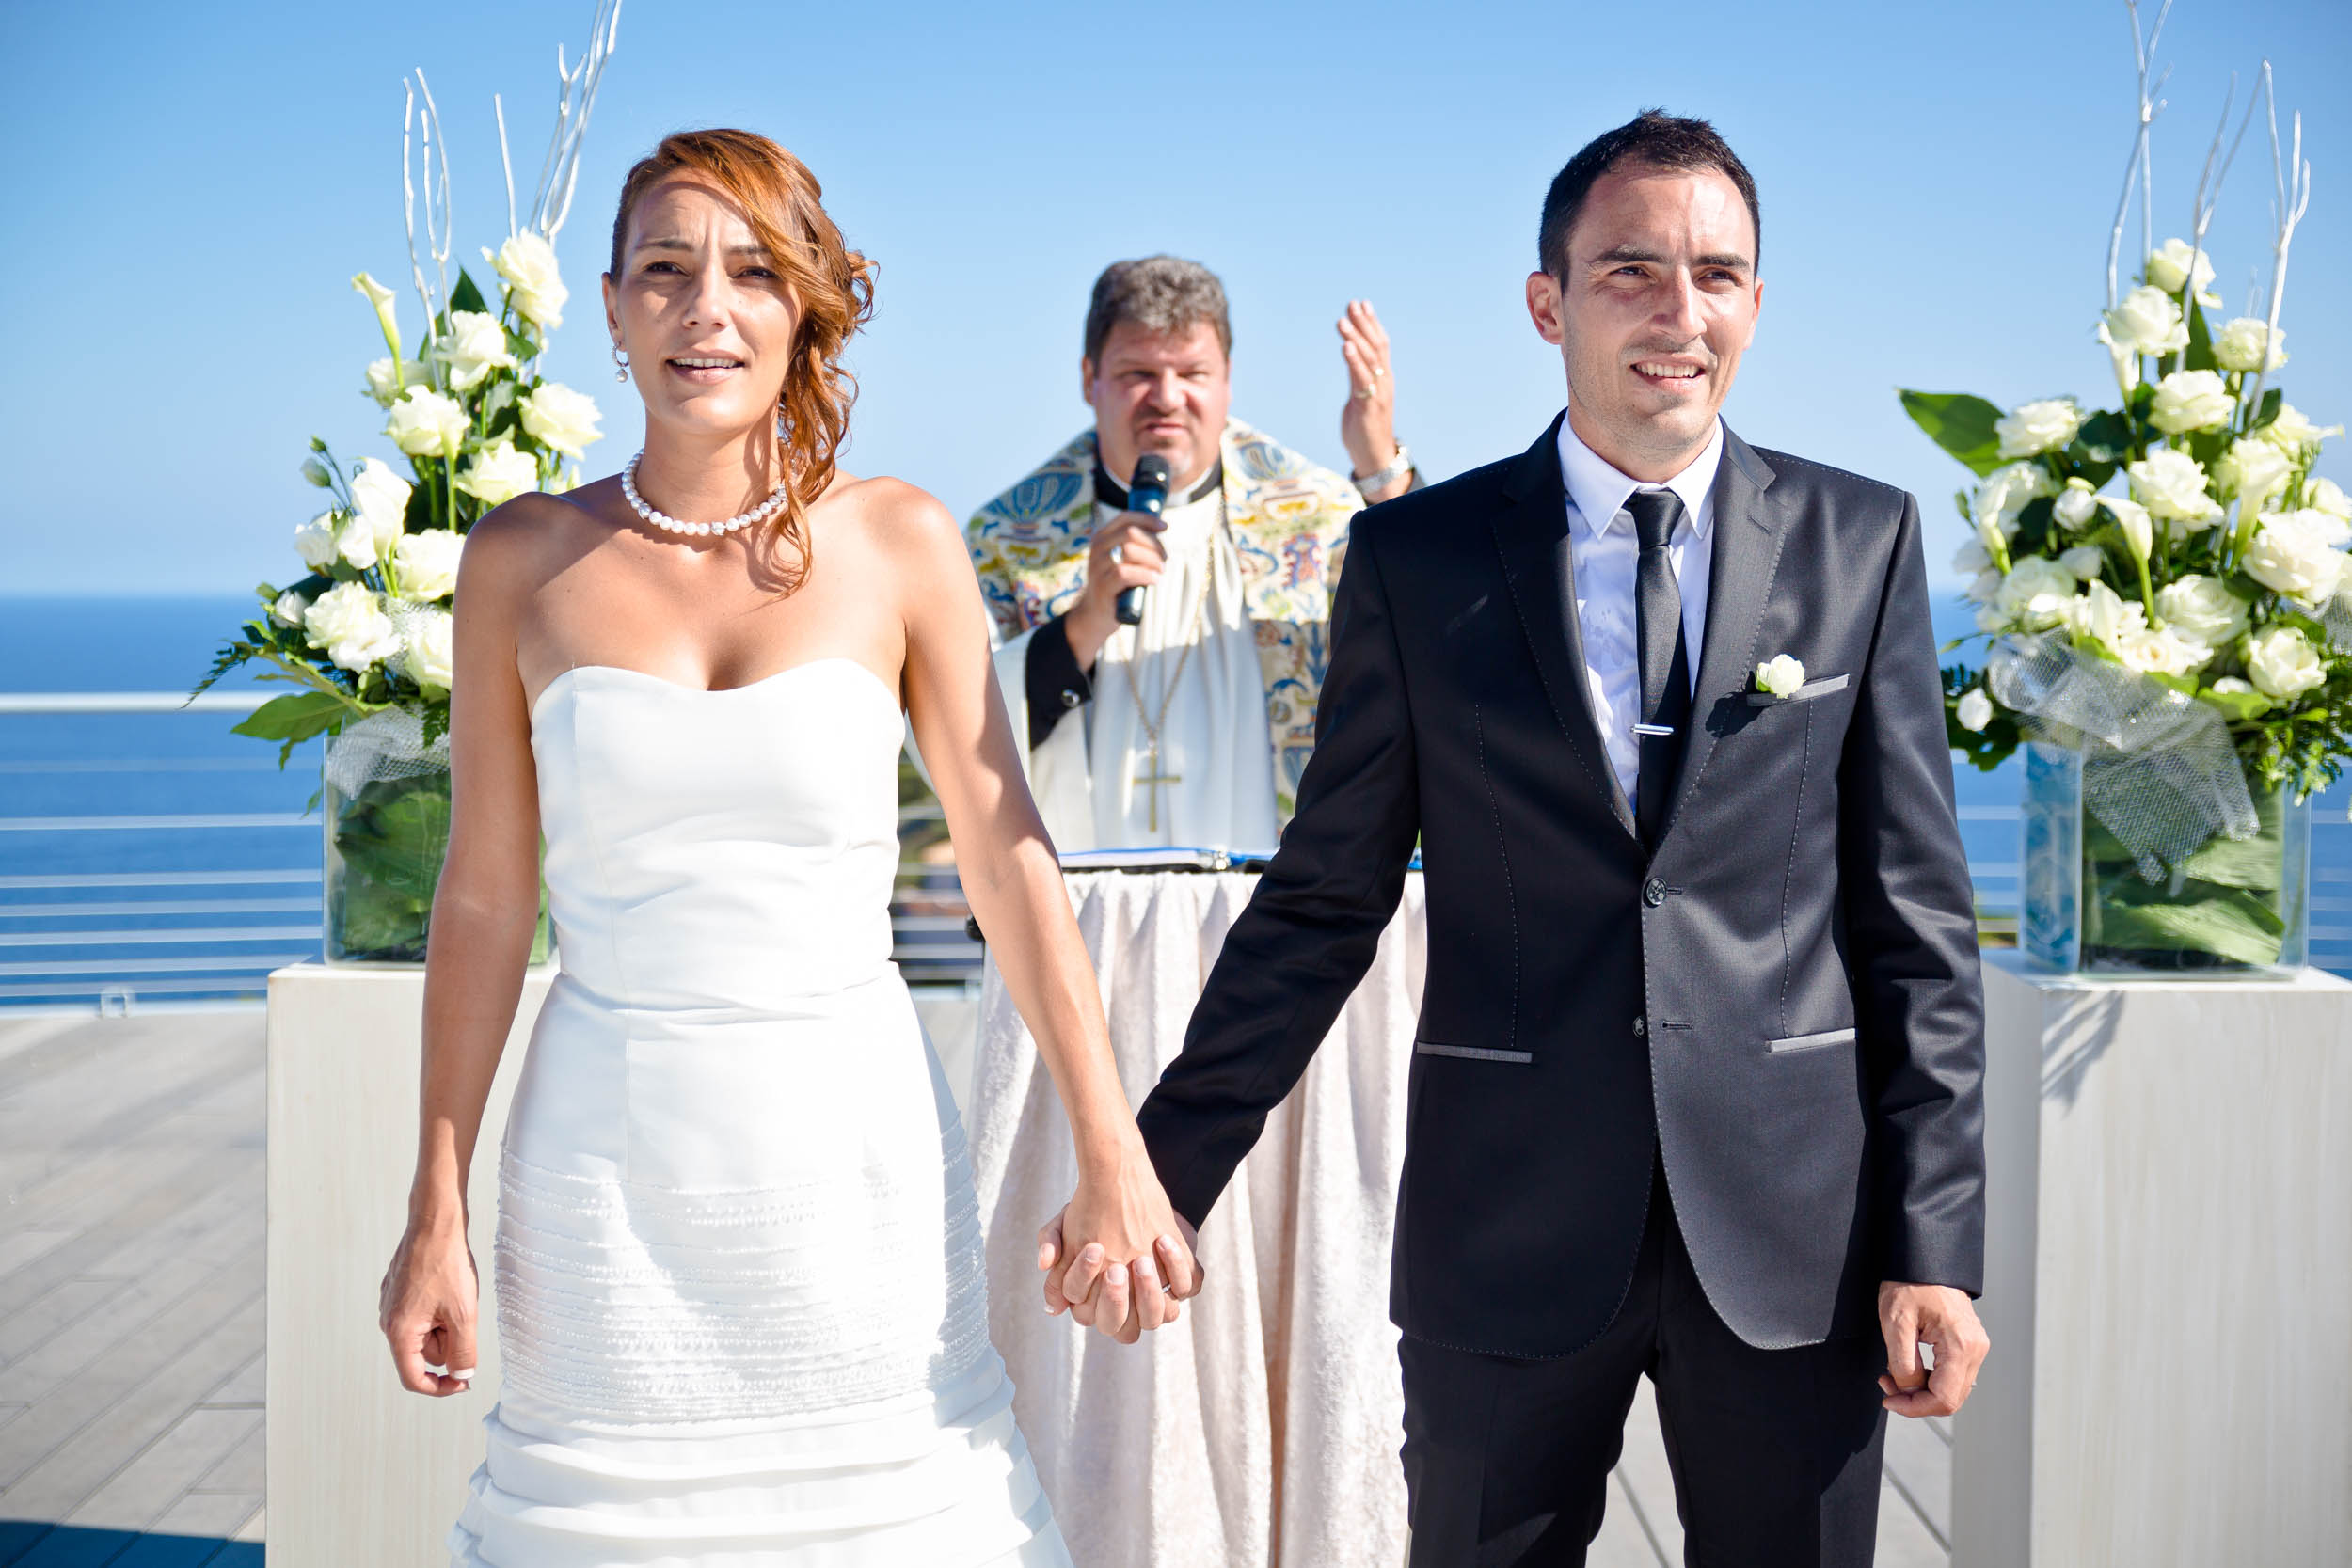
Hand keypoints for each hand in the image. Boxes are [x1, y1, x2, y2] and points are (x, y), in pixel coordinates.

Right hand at [379, 1215, 479, 1396]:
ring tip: (455, 1295)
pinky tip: (447, 1286)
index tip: (464, 1383)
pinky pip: (422, 1313)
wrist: (435, 1224)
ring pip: (425, 1332)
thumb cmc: (447, 1265)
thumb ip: (463, 1351)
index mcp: (399, 1332)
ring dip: (445, 1323)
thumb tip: (462, 1376)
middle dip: (449, 1340)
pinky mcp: (397, 1291)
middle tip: (463, 1312)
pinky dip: (439, 1308)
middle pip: (424, 1353)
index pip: (413, 1378)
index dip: (440, 1387)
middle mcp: (388, 1322)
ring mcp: (391, 1305)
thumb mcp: (464, 1313)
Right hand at [1036, 1197, 1202, 1344]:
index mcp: (1094, 1299)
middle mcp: (1125, 1306)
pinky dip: (1176, 1268)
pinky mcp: (1181, 1280)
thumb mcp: (1067, 1219)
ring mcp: (1155, 1296)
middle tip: (1117, 1268)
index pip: (1087, 1313)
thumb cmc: (1095, 1212)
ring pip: (1156, 1317)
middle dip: (1117, 1300)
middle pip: (1119, 1326)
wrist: (1133, 1188)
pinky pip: (1184, 1288)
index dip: (1087, 1285)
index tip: (1093, 1250)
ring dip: (1149, 1293)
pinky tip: (1163, 1240)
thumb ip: (1051, 1239)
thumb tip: (1044, 1263)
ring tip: (1142, 1260)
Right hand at [1063, 508, 1168, 671]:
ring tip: (1161, 570)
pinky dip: (1145, 575)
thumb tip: (1160, 528)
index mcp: (1101, 537)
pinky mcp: (1102, 586)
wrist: (1095, 612)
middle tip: (1164, 558)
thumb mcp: (1121, 558)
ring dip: (1152, 560)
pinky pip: (1126, 573)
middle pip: (1130, 533)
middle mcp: (1097, 549)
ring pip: (1129, 551)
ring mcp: (1097, 567)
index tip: (1164, 527)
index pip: (1125, 518)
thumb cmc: (1116, 583)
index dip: (1147, 519)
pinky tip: (1155, 579)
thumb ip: (1135, 544)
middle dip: (1153, 543)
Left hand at [1337, 300, 1403, 498]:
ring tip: (1342, 321)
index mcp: (1384, 378)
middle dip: (1363, 324)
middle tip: (1352, 304)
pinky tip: (1346, 346)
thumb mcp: (1360, 396)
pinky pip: (1362, 379)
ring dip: (1355, 337)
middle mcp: (1385, 382)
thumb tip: (1350, 355)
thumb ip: (1357, 376)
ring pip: (1369, 359)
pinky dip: (1354, 361)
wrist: (1375, 457)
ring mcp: (1379, 393)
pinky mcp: (1369, 406)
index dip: (1372, 323)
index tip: (1361, 304)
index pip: (1380, 344)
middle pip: (1376, 346)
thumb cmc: (1365, 427)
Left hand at [1876, 1281, 1988, 1417]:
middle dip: (1916, 1400)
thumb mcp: (1895, 1323)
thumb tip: (1908, 1391)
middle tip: (1886, 1384)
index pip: (1944, 1399)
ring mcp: (1976, 1348)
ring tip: (1892, 1375)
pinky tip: (1909, 1368)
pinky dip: (1929, 1379)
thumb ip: (1902, 1363)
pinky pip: (1952, 1376)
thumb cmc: (1909, 1284)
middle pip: (1950, 1399)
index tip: (1888, 1401)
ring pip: (1952, 1390)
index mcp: (1961, 1346)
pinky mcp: (1969, 1345)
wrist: (1924, 1261)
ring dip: (1921, 1391)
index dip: (1914, 1407)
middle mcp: (1976, 1350)